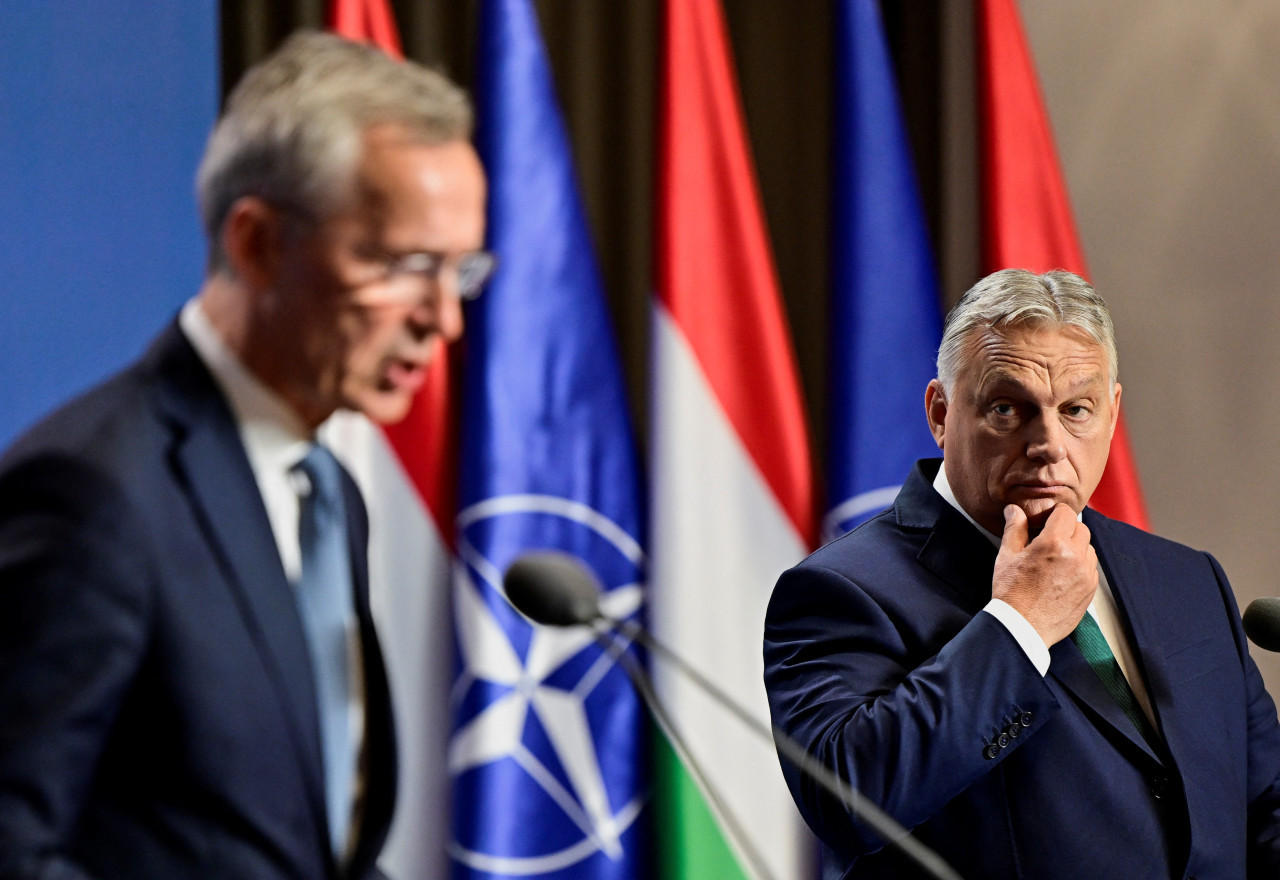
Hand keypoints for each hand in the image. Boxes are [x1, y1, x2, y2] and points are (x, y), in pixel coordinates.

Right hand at [992, 503, 1096, 646]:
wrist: (1023, 627)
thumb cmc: (1011, 593)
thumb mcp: (1007, 556)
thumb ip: (1014, 528)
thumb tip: (1014, 510)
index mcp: (1053, 543)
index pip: (1066, 512)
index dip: (1054, 513)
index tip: (1046, 520)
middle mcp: (1075, 556)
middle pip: (1080, 528)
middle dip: (1066, 529)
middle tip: (1049, 540)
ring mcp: (1086, 574)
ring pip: (1089, 548)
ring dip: (1076, 547)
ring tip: (1056, 559)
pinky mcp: (1090, 590)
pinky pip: (1091, 568)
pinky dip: (1080, 566)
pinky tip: (1062, 575)